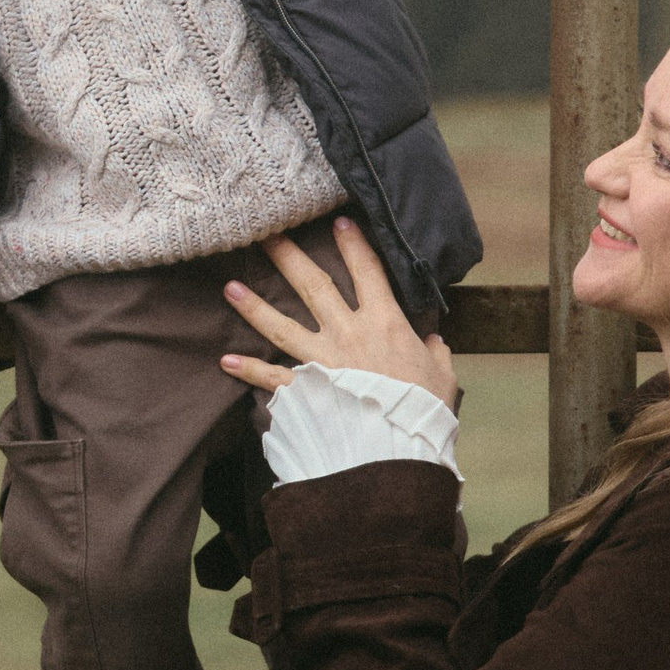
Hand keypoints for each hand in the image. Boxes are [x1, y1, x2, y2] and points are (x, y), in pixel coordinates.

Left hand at [221, 218, 457, 410]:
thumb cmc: (424, 412)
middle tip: (265, 233)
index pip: (368, 272)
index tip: (338, 221)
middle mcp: (348, 334)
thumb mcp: (443, 378)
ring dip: (254, 307)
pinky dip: (248, 369)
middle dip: (289, 257)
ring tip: (230, 288)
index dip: (353, 244)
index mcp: (386, 324)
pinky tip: (226, 360)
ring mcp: (322, 361)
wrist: (400, 449)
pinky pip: (272, 376)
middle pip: (313, 286)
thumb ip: (437, 354)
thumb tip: (436, 341)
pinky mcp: (306, 391)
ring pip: (282, 325)